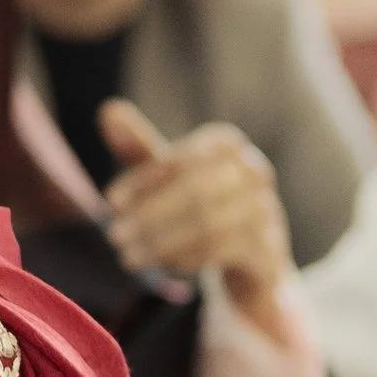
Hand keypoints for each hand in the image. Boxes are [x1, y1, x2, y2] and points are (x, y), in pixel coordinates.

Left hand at [100, 101, 295, 334]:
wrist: (249, 251)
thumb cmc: (199, 199)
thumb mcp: (167, 172)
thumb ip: (138, 145)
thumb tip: (109, 110)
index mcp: (226, 143)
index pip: (180, 159)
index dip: (143, 181)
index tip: (111, 203)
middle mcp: (253, 170)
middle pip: (194, 192)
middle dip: (149, 216)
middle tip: (115, 236)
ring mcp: (265, 207)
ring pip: (206, 225)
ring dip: (160, 243)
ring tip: (130, 257)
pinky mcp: (267, 244)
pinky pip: (220, 251)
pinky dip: (185, 259)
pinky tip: (162, 266)